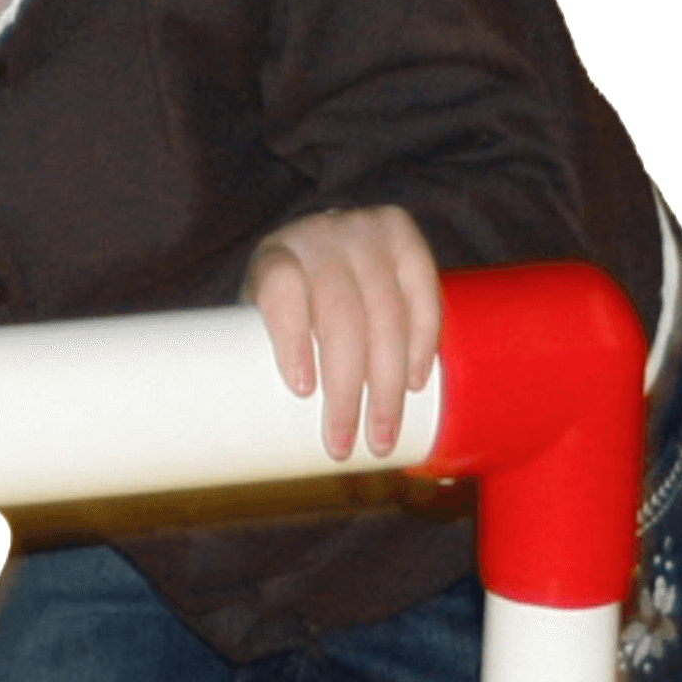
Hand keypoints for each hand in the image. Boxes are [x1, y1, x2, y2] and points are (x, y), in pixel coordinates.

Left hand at [243, 205, 441, 462]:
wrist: (320, 245)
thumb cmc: (286, 306)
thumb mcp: (259, 320)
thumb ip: (262, 360)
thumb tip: (264, 449)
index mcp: (274, 257)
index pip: (281, 289)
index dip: (292, 338)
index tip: (302, 391)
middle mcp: (320, 237)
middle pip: (340, 316)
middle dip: (346, 391)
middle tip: (344, 446)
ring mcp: (367, 232)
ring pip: (386, 314)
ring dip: (387, 384)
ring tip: (382, 435)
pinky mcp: (405, 237)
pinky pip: (423, 294)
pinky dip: (422, 343)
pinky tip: (414, 383)